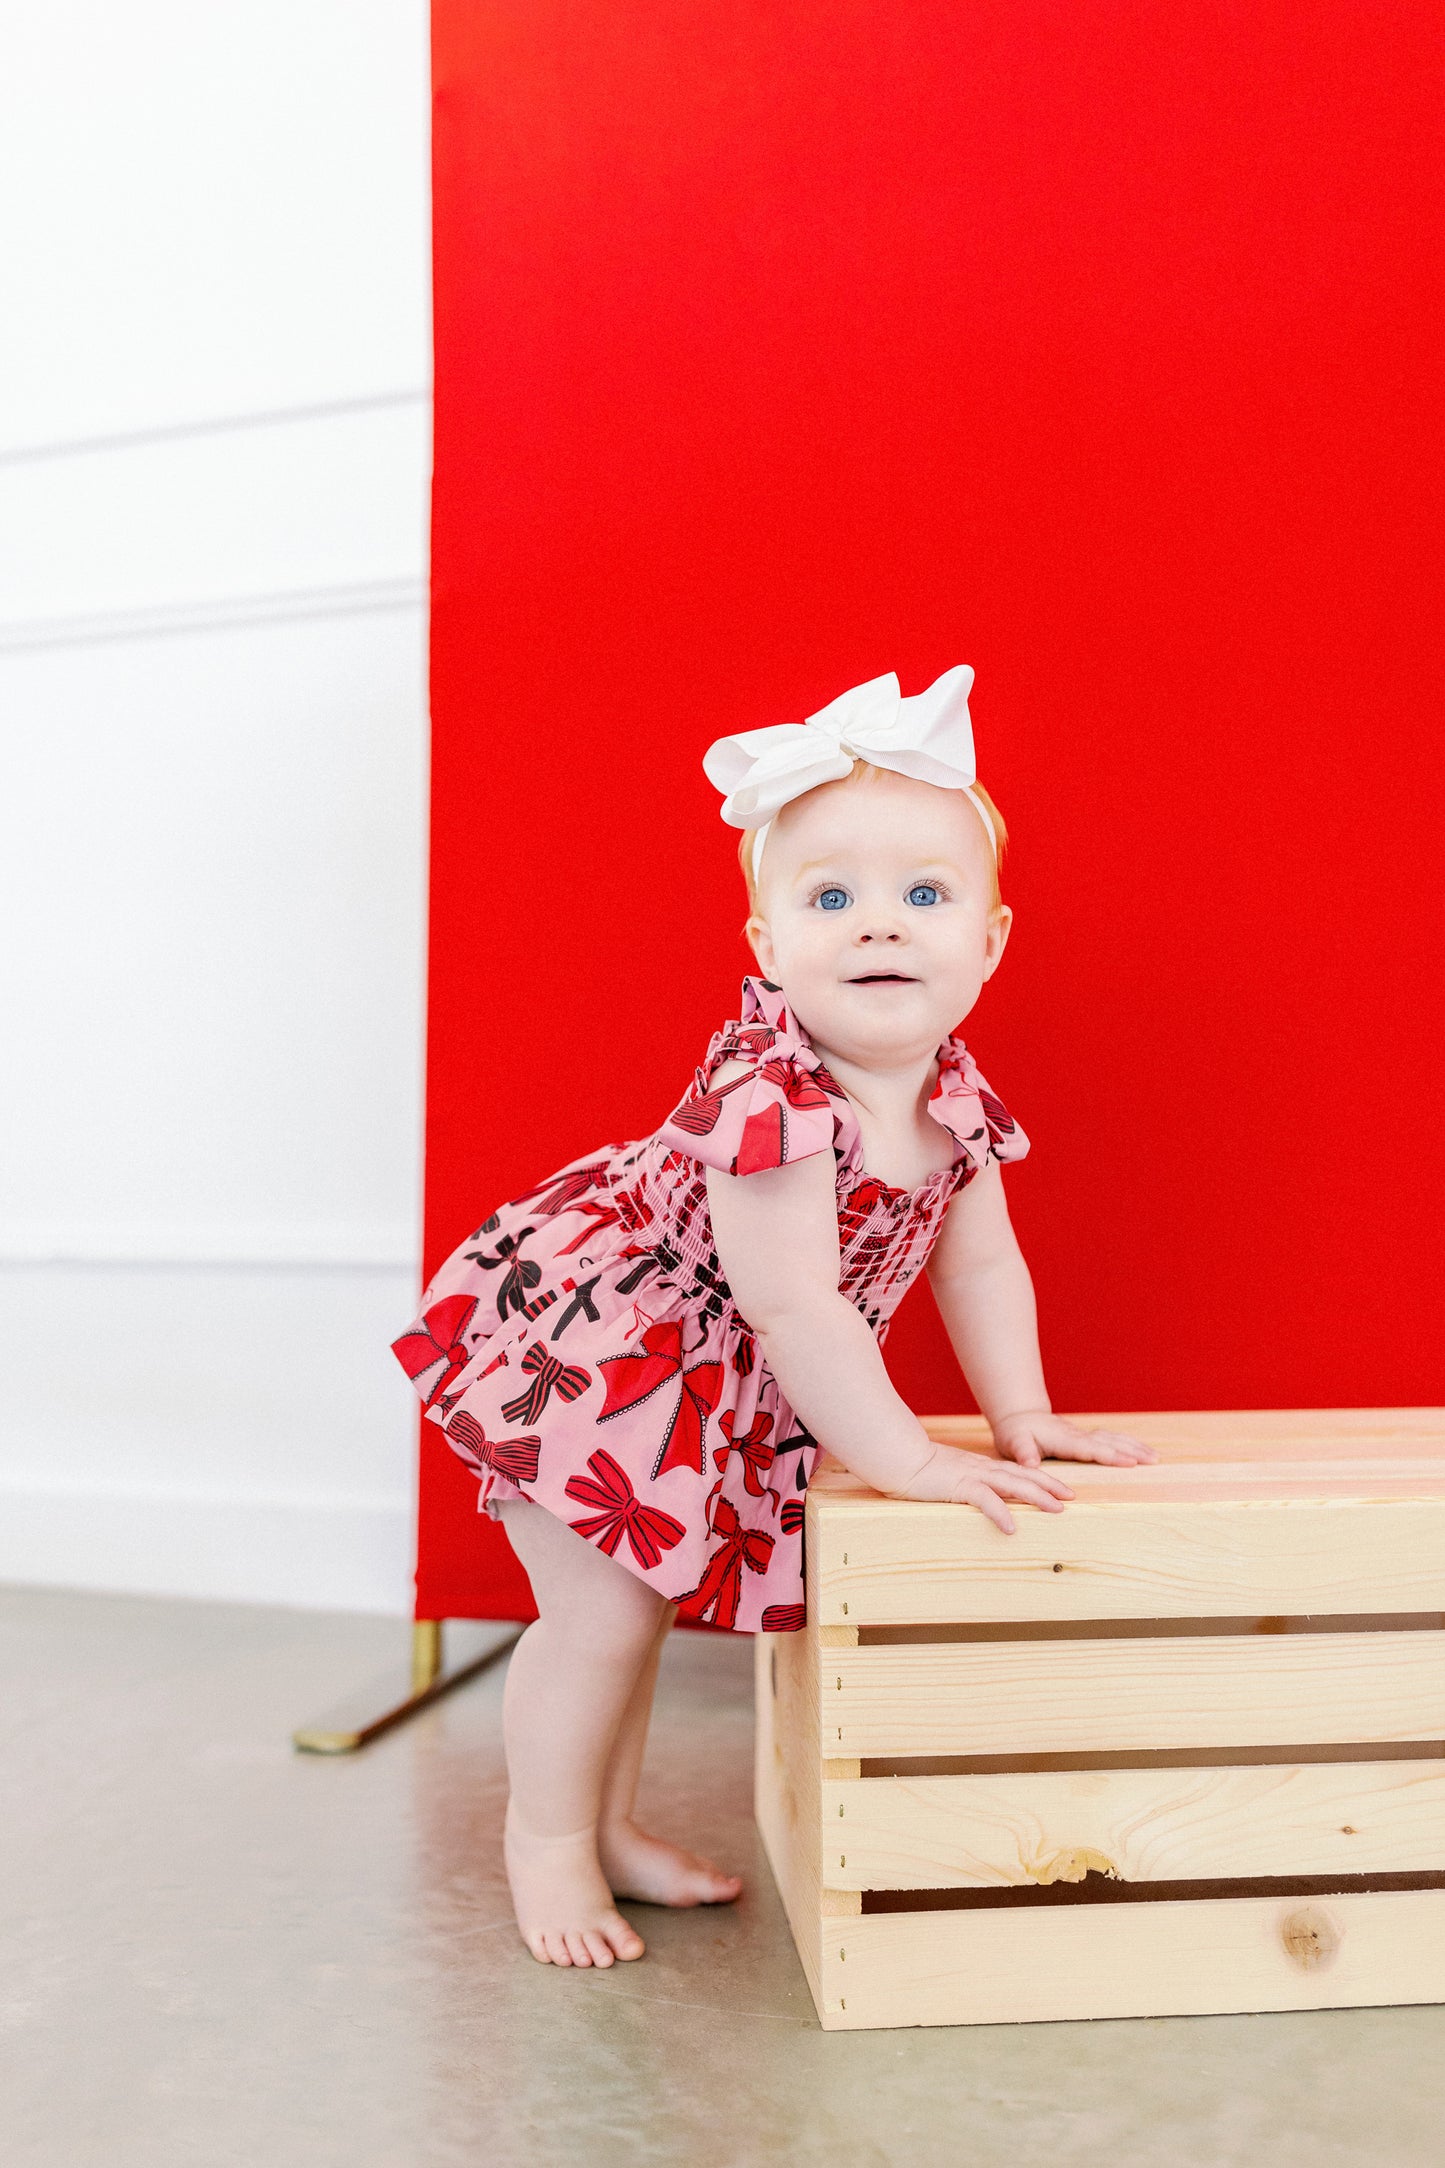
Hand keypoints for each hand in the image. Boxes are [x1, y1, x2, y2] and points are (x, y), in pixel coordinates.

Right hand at [893, 1442, 1075, 1534]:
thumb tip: (974, 1497)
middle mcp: (980, 1469)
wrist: (896, 1457)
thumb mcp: (947, 1477)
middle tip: (1071, 1497)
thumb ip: (962, 1484)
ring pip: (1011, 1485)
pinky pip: (984, 1500)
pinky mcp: (958, 1486)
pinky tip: (1011, 1528)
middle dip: (1049, 1486)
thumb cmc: (916, 1468)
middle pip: (1023, 1476)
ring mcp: (971, 1476)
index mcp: (979, 1467)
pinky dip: (999, 1513)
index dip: (1041, 1479)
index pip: (1017, 1472)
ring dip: (1036, 1496)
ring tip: (1057, 1509)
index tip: (1061, 1489)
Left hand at [991, 1409, 1157, 1468]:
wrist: (1020, 1417)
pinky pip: (1111, 1439)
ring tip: (1155, 1458)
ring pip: (1113, 1438)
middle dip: (1132, 1451)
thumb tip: (1030, 1463)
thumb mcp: (1014, 1442)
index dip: (1110, 1455)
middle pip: (1109, 1442)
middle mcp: (1078, 1435)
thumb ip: (1023, 1452)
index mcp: (1064, 1440)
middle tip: (1154, 1461)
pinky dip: (1129, 1444)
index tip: (1130, 1461)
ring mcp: (1084, 1435)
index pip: (1091, 1449)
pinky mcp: (1086, 1438)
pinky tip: (1142, 1451)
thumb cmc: (1016, 1433)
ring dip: (1135, 1446)